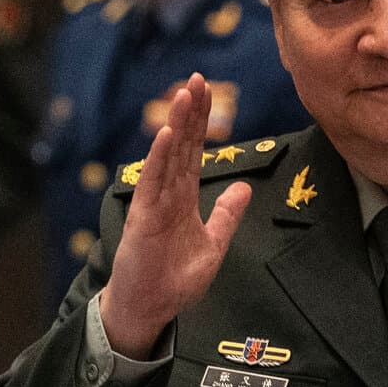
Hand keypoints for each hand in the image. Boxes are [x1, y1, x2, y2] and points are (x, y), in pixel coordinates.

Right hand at [99, 73, 251, 357]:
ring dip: (176, 126)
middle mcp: (168, 194)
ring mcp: (154, 203)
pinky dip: (158, 159)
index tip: (207, 91)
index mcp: (184, 197)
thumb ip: (227, 216)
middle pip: (181, 145)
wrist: (150, 308)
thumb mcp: (214, 245)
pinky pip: (151, 184)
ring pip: (167, 157)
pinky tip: (164, 135)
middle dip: (190, 113)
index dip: (201, 122)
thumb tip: (243, 186)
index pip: (194, 151)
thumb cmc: (176, 279)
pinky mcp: (143, 218)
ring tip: (185, 95)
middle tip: (198, 78)